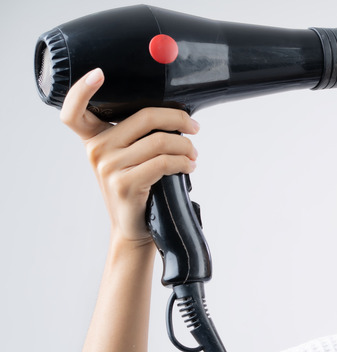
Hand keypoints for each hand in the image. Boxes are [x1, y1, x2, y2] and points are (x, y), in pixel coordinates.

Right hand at [60, 68, 199, 244]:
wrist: (134, 227)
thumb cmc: (138, 186)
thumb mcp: (128, 158)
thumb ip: (136, 135)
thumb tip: (175, 114)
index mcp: (94, 138)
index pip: (74, 111)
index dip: (82, 89)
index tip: (99, 73)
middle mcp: (97, 150)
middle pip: (144, 117)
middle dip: (178, 119)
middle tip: (194, 128)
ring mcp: (109, 167)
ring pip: (160, 141)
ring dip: (186, 146)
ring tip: (193, 154)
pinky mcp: (126, 184)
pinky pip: (163, 162)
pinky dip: (183, 162)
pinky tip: (189, 166)